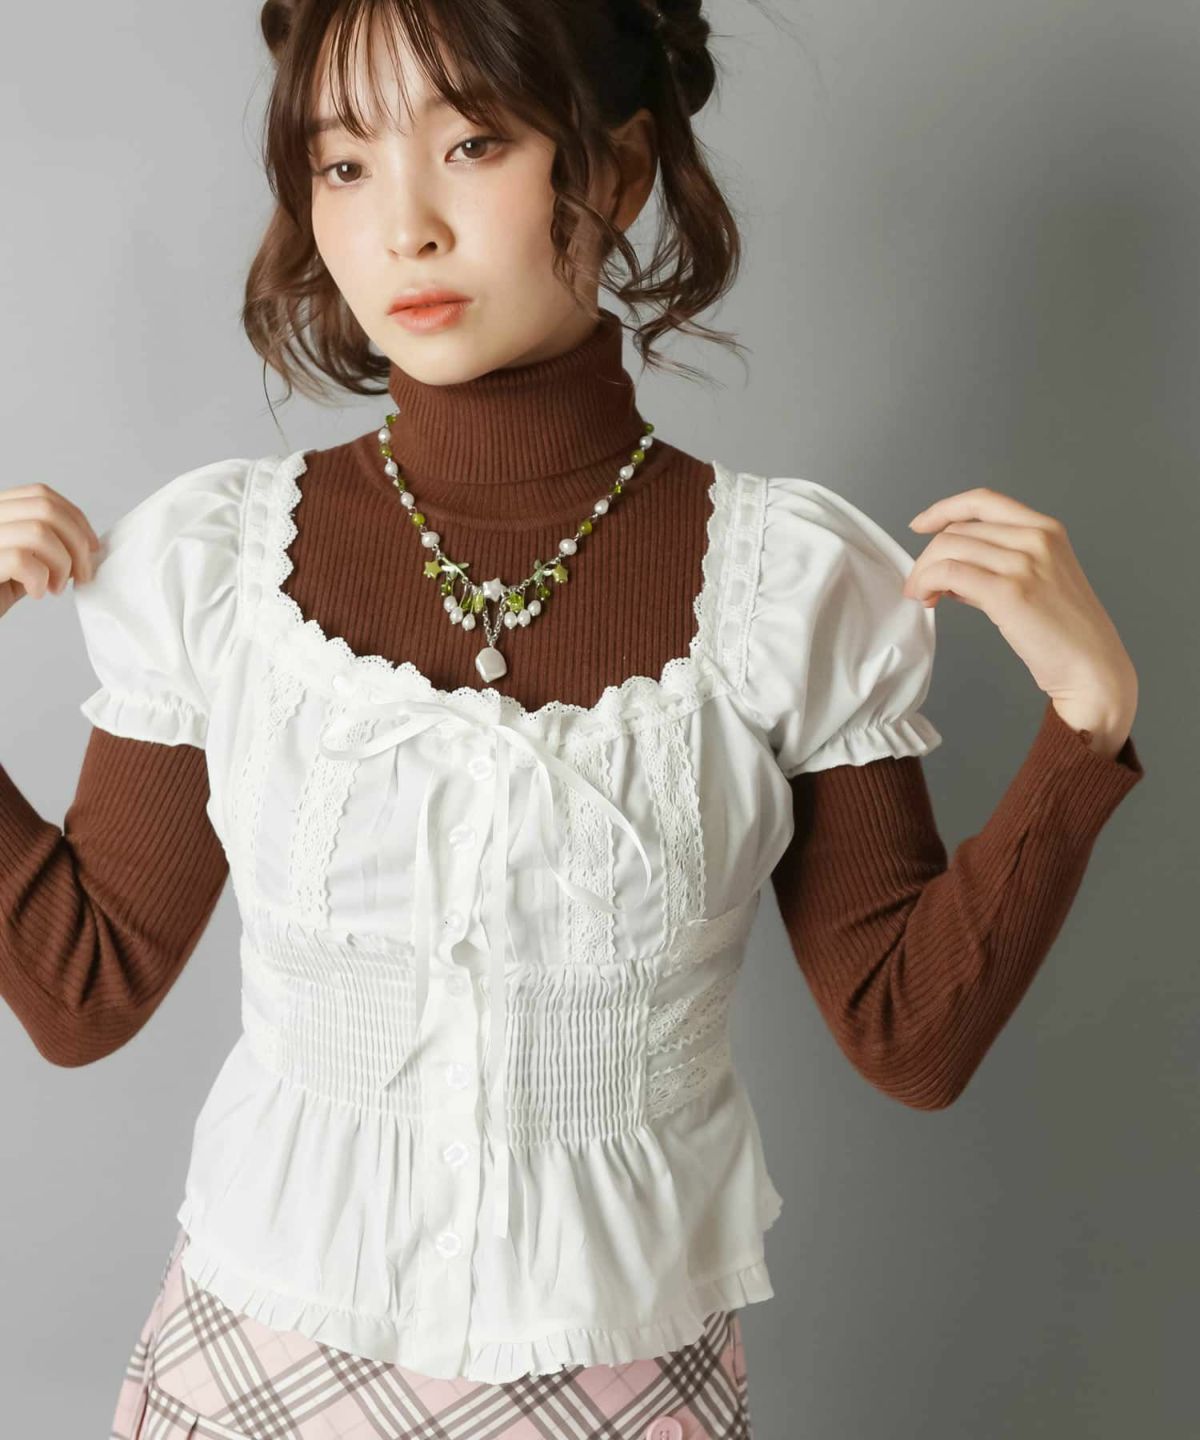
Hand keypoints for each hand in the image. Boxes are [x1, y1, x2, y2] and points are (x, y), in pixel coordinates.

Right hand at [0, 483, 102, 622]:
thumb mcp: (23, 564)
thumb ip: (46, 549)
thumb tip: (86, 546)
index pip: (40, 494)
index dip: (75, 518)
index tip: (91, 547)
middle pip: (45, 508)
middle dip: (77, 542)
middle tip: (81, 574)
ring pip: (38, 531)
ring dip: (61, 563)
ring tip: (54, 588)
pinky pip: (21, 560)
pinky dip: (39, 579)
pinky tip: (35, 593)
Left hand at [902, 487, 1137, 757]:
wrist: (1092, 667)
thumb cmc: (1065, 632)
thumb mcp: (1038, 581)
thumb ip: (996, 567)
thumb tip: (949, 572)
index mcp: (1046, 529)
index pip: (983, 501)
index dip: (944, 509)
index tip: (920, 525)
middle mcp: (1036, 538)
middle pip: (958, 529)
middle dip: (928, 556)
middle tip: (919, 584)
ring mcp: (1024, 563)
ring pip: (948, 548)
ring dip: (924, 572)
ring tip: (923, 595)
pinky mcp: (1009, 592)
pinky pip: (950, 573)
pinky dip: (928, 583)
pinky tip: (929, 599)